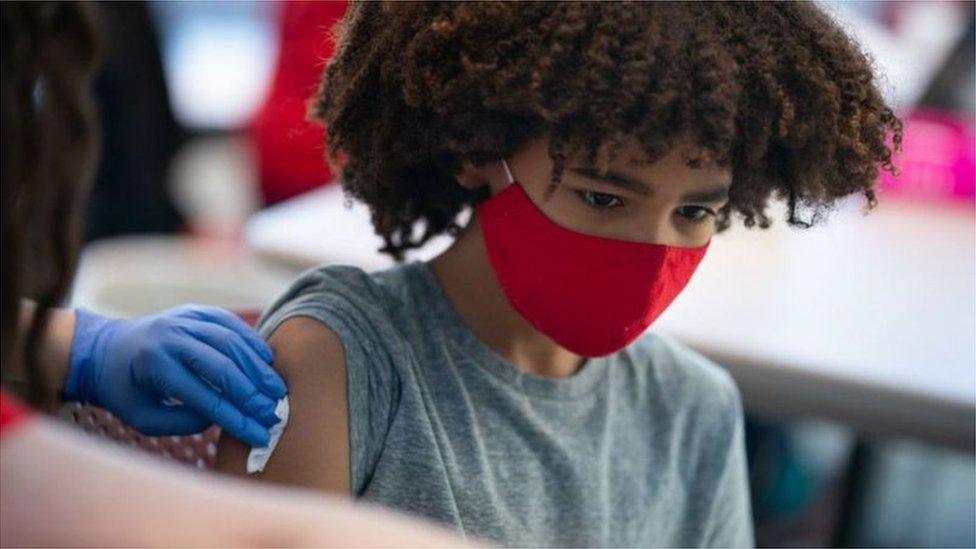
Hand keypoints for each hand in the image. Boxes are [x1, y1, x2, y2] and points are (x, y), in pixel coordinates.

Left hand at [65, 305, 286, 446]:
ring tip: (276, 390)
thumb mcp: (142, 417)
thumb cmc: (126, 389)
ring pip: (231, 341)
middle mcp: (172, 336)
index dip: (236, 418)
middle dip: (253, 393)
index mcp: (154, 365)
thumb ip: (182, 421)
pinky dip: (251, 341)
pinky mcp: (196, 310)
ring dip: (258, 367)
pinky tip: (266, 360)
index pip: (205, 396)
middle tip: (274, 412)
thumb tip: (220, 416)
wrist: (106, 348)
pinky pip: (231, 323)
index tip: (258, 435)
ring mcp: (185, 318)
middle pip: (223, 365)